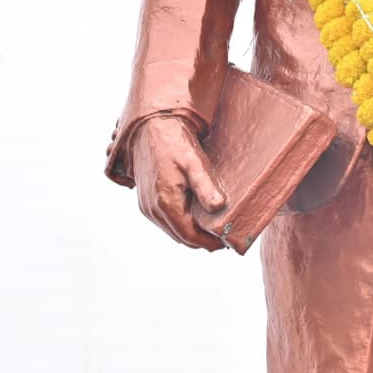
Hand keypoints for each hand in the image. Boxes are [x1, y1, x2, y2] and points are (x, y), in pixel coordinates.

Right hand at [129, 114, 226, 250]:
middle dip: (201, 241)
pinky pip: (165, 221)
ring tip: (212, 230)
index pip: (190, 237)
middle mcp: (153, 210)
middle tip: (223, 239)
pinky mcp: (145, 200)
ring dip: (190, 234)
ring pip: (172, 231)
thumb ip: (205, 187)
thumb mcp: (195, 163)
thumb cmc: (177, 145)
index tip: (227, 243)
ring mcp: (146, 206)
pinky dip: (180, 224)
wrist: (152, 129)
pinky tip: (195, 217)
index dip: (209, 244)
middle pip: (181, 237)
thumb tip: (218, 208)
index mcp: (166, 204)